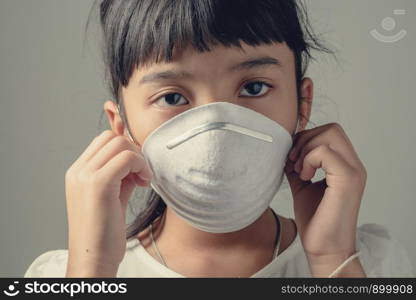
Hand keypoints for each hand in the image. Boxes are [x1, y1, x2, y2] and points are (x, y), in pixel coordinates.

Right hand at [64, 130, 152, 276]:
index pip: (104, 140)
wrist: (93, 259)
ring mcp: (86, 176)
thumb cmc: (103, 234)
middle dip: (133, 151)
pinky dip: (140, 166)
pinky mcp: (99, 184)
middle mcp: (78, 171)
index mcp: (77, 173)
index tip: (136, 169)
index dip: (126, 149)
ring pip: (120, 144)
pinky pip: (126, 158)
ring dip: (138, 159)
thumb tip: (136, 164)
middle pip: (112, 138)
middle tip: (142, 174)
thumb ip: (121, 177)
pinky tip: (143, 183)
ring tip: (142, 180)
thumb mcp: (112, 197)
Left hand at [284, 123, 366, 273]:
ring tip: (299, 171)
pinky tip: (304, 177)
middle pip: (332, 129)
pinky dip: (309, 159)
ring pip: (330, 135)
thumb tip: (286, 151)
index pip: (330, 132)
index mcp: (346, 166)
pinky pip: (325, 152)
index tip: (292, 158)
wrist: (323, 249)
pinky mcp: (347, 181)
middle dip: (306, 140)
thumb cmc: (315, 221)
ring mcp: (353, 172)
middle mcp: (354, 166)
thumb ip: (298, 167)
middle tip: (294, 162)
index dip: (307, 138)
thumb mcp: (302, 186)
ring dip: (306, 149)